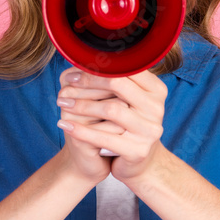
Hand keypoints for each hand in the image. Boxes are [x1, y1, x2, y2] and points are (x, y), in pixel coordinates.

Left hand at [55, 67, 168, 185]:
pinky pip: (103, 137)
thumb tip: (87, 56)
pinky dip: (80, 130)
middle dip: (88, 82)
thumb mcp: (128, 101)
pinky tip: (64, 124)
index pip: (126, 69)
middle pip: (118, 85)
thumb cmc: (127, 126)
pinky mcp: (138, 151)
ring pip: (110, 109)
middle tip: (65, 84)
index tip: (76, 70)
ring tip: (61, 102)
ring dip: (81, 104)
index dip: (99, 67)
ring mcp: (150, 131)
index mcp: (157, 91)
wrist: (138, 164)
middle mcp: (157, 108)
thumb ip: (117, 80)